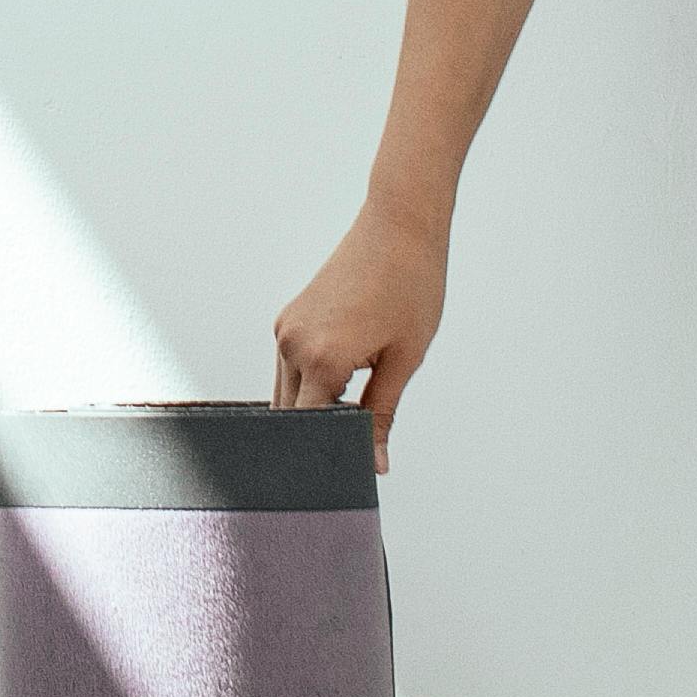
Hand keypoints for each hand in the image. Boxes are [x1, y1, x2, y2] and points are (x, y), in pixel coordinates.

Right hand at [272, 208, 449, 472]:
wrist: (399, 225)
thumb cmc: (410, 284)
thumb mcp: (404, 358)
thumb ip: (381, 414)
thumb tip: (374, 460)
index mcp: (320, 358)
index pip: (310, 429)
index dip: (329, 454)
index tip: (351, 471)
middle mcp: (291, 344)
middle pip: (291, 416)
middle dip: (317, 437)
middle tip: (355, 453)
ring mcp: (286, 328)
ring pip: (287, 392)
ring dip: (314, 410)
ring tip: (353, 418)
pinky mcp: (290, 317)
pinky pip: (290, 366)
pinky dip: (311, 384)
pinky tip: (344, 388)